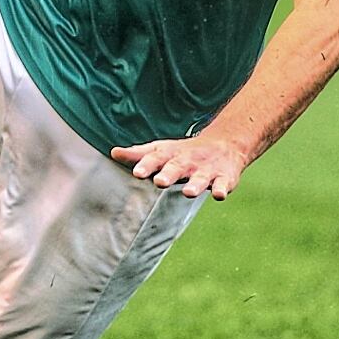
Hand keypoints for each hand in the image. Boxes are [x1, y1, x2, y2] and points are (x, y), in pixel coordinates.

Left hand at [111, 134, 249, 200]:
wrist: (225, 144)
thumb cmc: (184, 153)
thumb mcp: (162, 150)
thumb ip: (139, 154)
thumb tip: (113, 152)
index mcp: (171, 155)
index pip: (157, 158)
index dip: (147, 165)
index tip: (137, 172)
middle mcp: (188, 161)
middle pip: (177, 167)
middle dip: (169, 174)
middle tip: (159, 182)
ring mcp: (207, 169)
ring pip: (200, 177)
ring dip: (195, 184)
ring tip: (188, 192)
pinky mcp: (224, 177)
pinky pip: (223, 184)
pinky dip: (221, 189)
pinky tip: (219, 195)